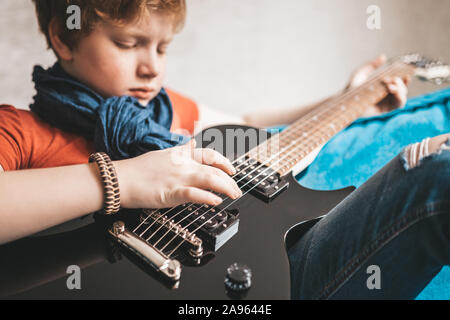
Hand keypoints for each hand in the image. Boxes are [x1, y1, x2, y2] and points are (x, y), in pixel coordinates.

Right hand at [115, 139, 241, 208]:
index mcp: (180, 156)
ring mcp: (178, 178)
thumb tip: (192, 142)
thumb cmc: (137, 169)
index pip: (209, 154)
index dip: (224, 162)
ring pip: (210, 179)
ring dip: (226, 188)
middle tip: (237, 190)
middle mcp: (183, 165)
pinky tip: (216, 202)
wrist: (119, 178)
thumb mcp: (162, 153)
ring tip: (233, 195)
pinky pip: (194, 194)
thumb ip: (180, 150)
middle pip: (214, 170)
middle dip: (230, 180)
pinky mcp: (171, 193)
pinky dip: (208, 197)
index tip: (232, 169)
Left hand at [346, 54, 410, 115]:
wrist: (346, 99)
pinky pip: (398, 105)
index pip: (399, 82)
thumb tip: (383, 56)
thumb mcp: (362, 72)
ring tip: (391, 86)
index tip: (405, 73)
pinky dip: (400, 98)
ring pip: (402, 96)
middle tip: (392, 79)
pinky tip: (394, 92)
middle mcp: (387, 95)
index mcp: (383, 86)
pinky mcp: (385, 110)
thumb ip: (372, 65)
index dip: (404, 78)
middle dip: (400, 82)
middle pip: (403, 88)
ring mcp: (387, 103)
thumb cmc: (352, 87)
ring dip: (401, 89)